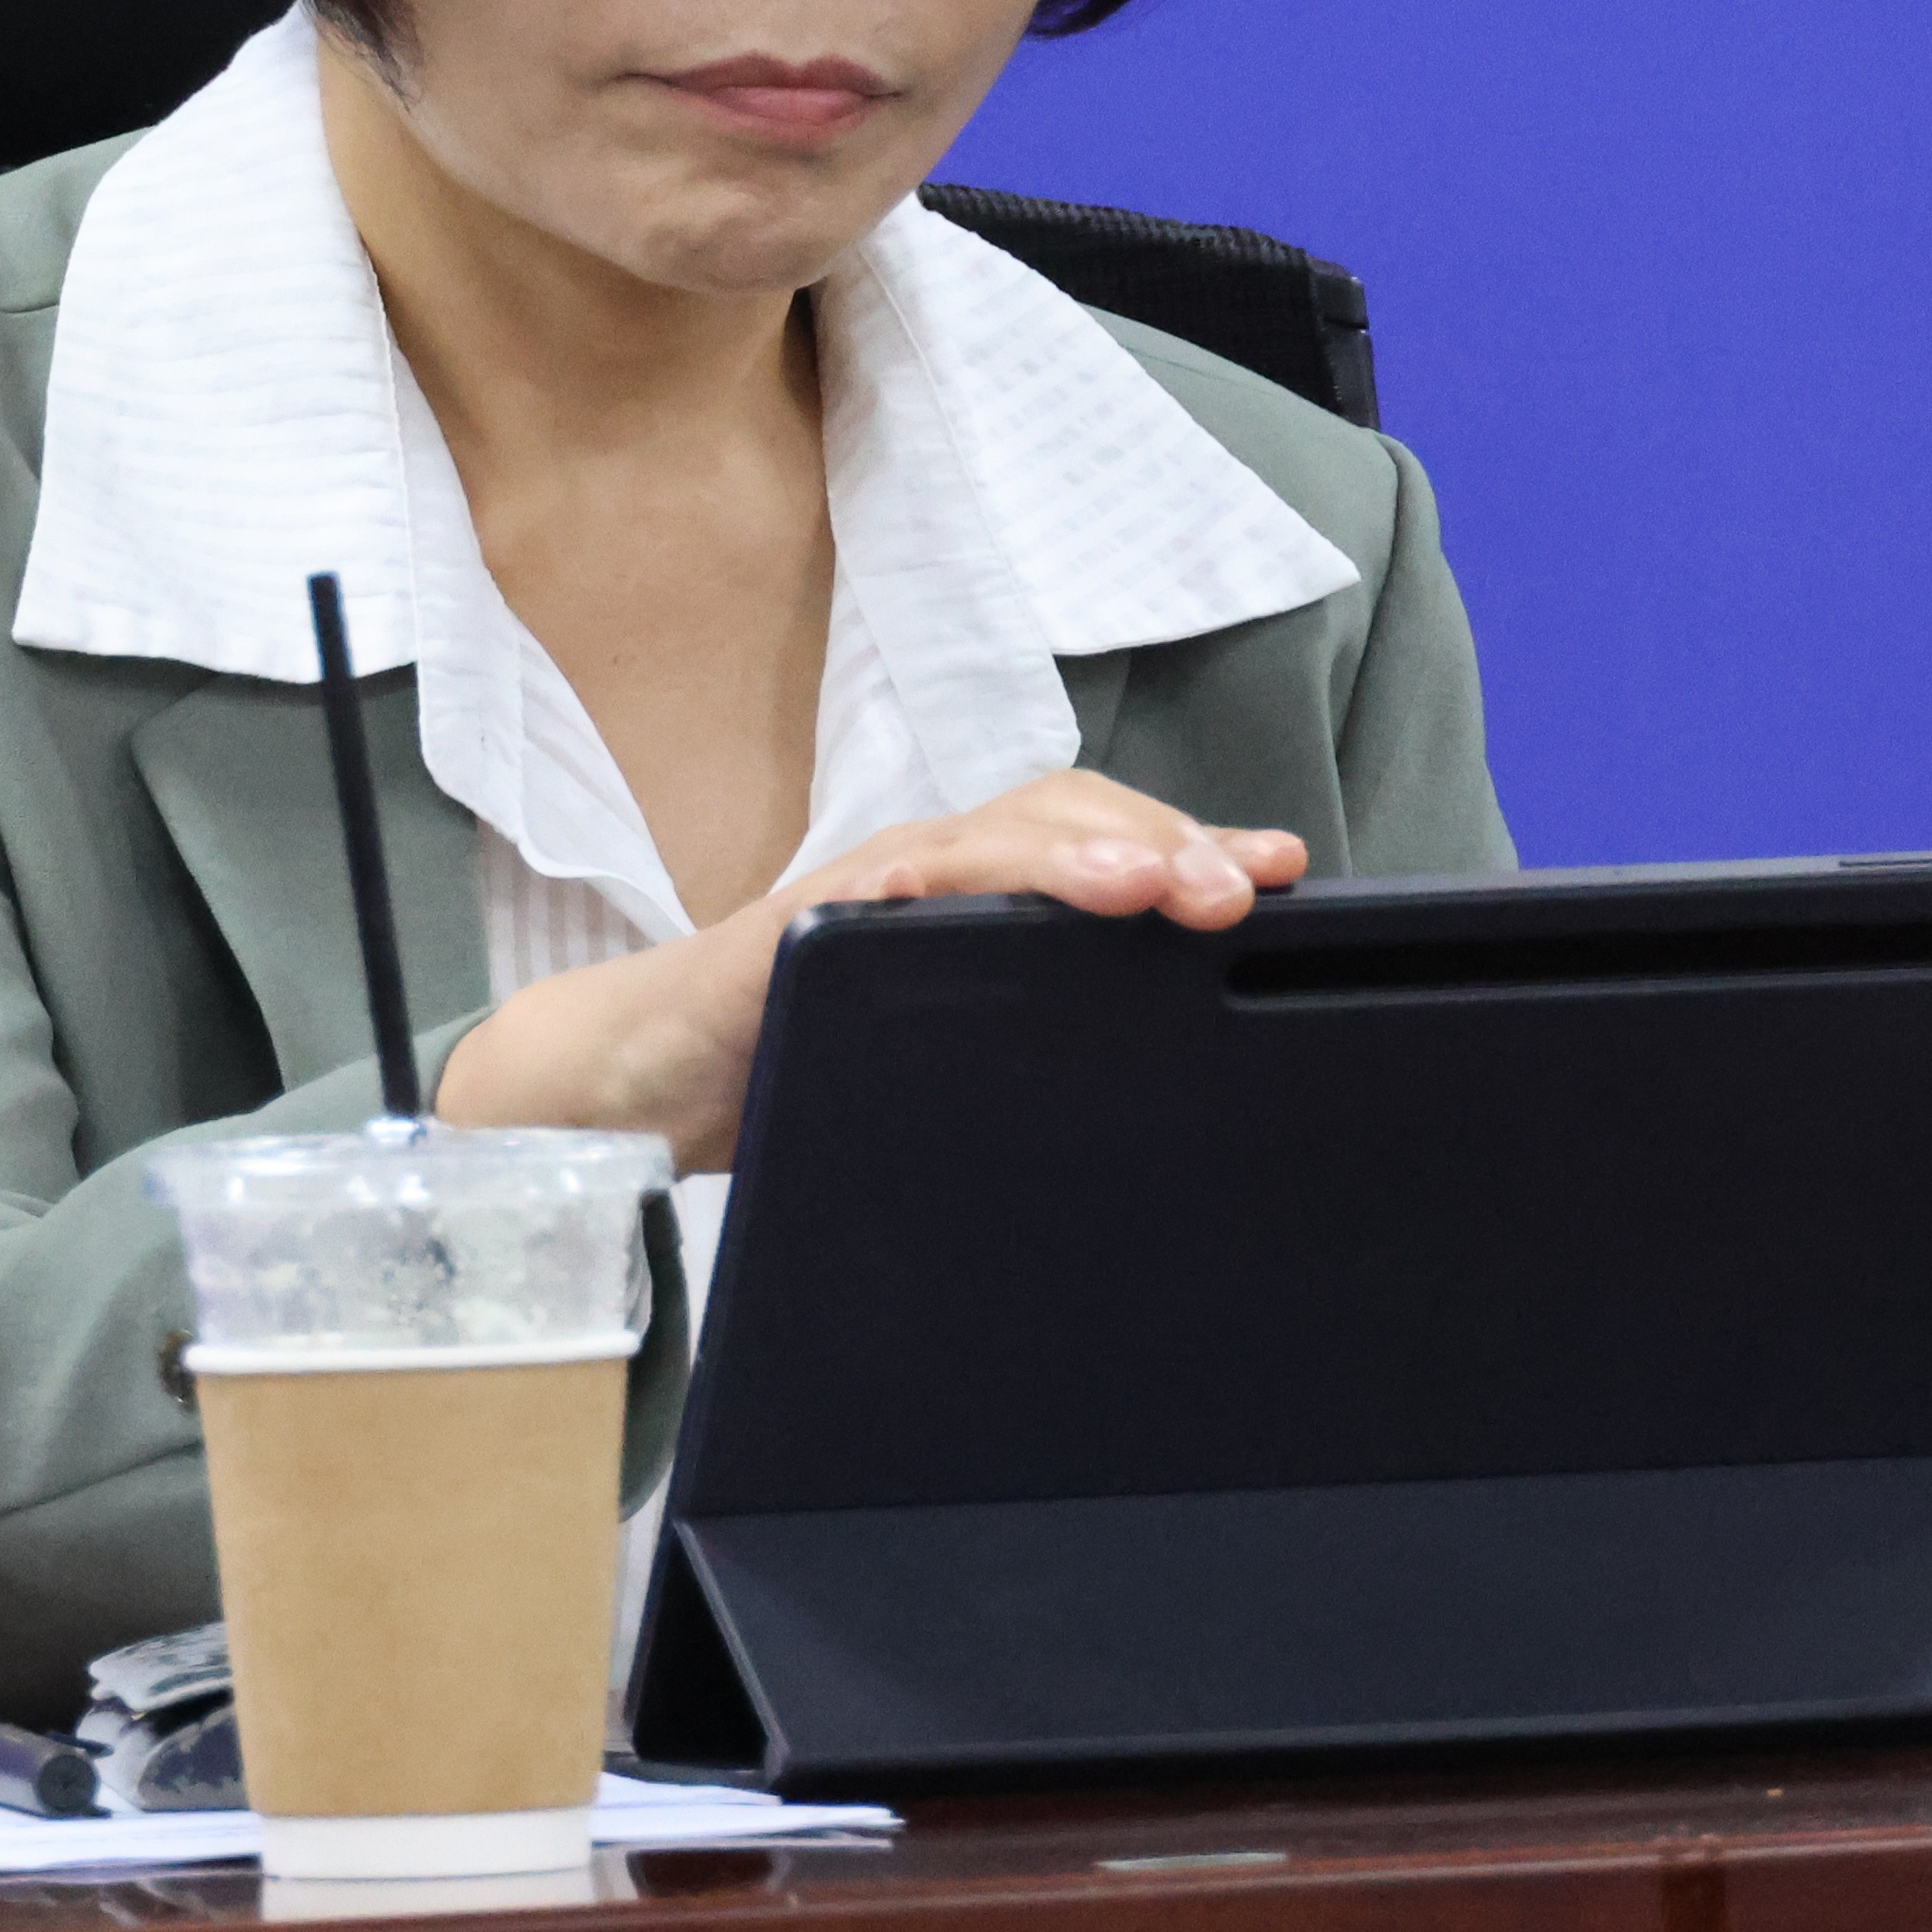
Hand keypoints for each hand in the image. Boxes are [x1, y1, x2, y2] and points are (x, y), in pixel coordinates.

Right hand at [432, 772, 1308, 1172]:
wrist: (646, 1082)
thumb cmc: (804, 1069)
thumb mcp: (953, 1064)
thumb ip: (1040, 1055)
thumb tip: (1180, 1115)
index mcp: (979, 910)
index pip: (1099, 844)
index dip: (1191, 846)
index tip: (1285, 872)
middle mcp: (926, 880)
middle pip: (1054, 816)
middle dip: (1154, 842)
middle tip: (1234, 890)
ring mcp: (853, 899)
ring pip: (972, 840)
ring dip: (1062, 852)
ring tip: (1138, 882)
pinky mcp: (778, 935)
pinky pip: (842, 895)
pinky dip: (891, 883)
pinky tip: (929, 886)